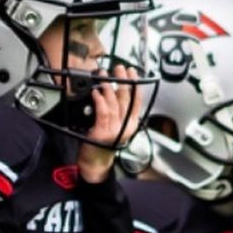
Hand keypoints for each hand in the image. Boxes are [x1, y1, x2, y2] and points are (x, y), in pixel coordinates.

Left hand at [77, 64, 143, 182]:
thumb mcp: (115, 127)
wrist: (95, 164)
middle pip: (127, 99)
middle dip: (124, 81)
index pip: (137, 102)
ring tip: (104, 77)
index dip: (136, 86)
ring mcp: (115, 130)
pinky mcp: (103, 132)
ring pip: (114, 104)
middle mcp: (126, 127)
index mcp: (131, 124)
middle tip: (119, 69)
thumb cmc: (102, 145)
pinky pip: (103, 112)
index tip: (133, 73)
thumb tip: (114, 91)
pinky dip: (99, 100)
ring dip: (109, 87)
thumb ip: (117, 112)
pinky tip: (96, 92)